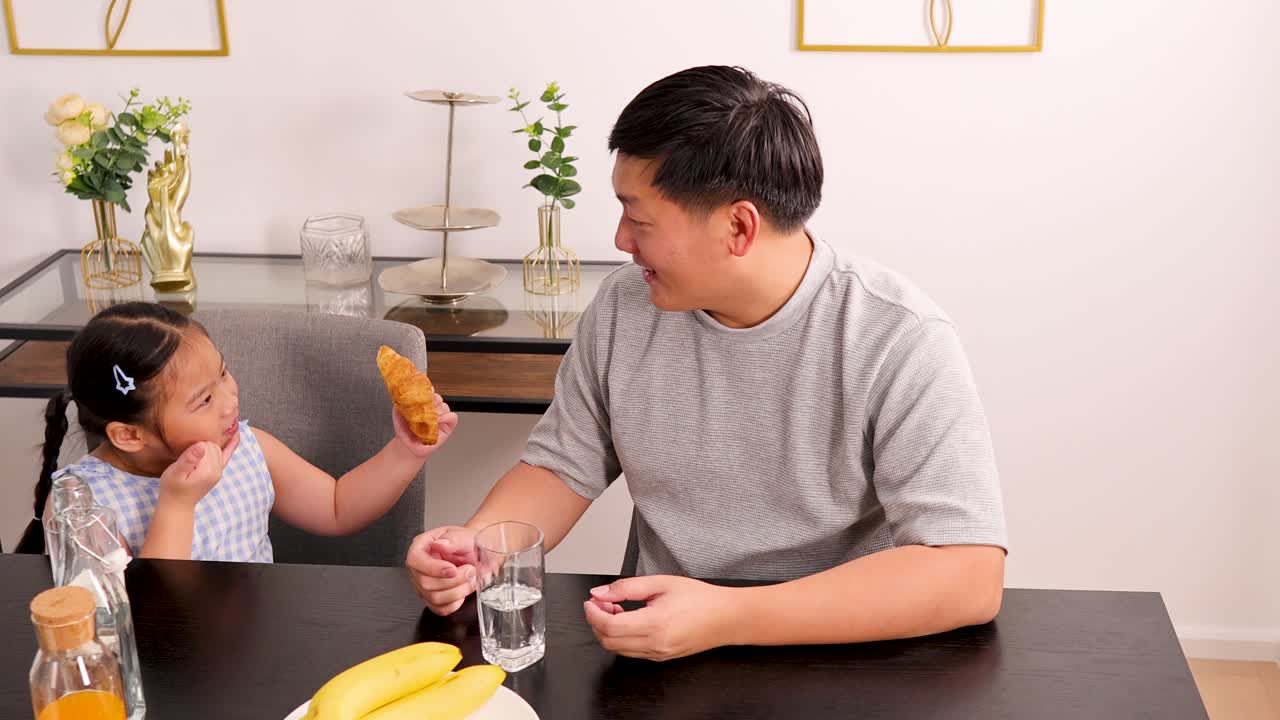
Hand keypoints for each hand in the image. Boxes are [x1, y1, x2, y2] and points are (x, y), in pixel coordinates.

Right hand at [159, 435, 235, 506]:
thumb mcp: (175, 473)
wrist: (177, 505)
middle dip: (200, 445)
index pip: (206, 445)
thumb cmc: (172, 488)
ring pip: (217, 448)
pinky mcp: (217, 472)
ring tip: (194, 450)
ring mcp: (219, 471)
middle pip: (213, 445)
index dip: (193, 445)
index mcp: (209, 470)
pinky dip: (231, 445)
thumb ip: (188, 459)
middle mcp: (218, 470)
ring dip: (208, 446)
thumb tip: (201, 445)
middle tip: (187, 455)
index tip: (184, 453)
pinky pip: (227, 455)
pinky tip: (236, 435)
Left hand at [392, 394, 457, 457]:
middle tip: (426, 407)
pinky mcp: (448, 426)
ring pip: (445, 406)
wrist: (409, 446)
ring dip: (438, 410)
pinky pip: (452, 417)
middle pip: (438, 398)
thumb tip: (399, 399)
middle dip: (433, 401)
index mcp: (423, 404)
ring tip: (430, 417)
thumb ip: (398, 407)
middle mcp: (433, 409)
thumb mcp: (398, 417)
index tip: (424, 393)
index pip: (429, 393)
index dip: (428, 392)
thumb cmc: (405, 431)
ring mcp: (442, 417)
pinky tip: (438, 421)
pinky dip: (446, 417)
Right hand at [406, 525, 477, 615]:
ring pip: (434, 598)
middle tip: (471, 571)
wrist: (476, 554)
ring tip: (471, 579)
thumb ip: (453, 539)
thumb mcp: (464, 535)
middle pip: (425, 583)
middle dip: (454, 581)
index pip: (415, 560)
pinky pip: (440, 609)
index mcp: (421, 547)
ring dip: (458, 591)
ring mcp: (422, 585)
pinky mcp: (431, 599)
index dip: (433, 568)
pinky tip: (463, 591)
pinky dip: (456, 603)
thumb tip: (440, 544)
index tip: (453, 570)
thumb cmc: (467, 543)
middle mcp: (418, 567)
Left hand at [584, 576, 738, 660]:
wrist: (726, 618)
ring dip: (608, 631)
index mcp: (655, 624)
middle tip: (601, 602)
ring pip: (617, 649)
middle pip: (608, 642)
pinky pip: (631, 652)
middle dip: (597, 622)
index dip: (593, 613)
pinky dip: (621, 638)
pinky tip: (628, 620)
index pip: (609, 626)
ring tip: (616, 609)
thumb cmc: (700, 598)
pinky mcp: (661, 658)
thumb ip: (627, 588)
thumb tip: (601, 593)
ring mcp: (658, 655)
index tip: (591, 601)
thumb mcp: (661, 583)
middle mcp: (655, 644)